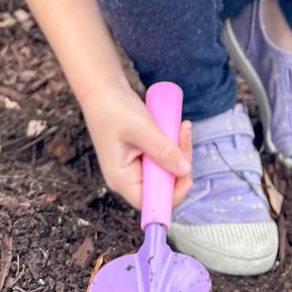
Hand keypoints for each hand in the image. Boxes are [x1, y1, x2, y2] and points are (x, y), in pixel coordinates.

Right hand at [80, 84, 192, 210]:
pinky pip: (165, 156)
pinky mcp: (143, 153)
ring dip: (180, 150)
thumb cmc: (114, 109)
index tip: (188, 175)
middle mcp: (129, 177)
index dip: (172, 194)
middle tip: (184, 135)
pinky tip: (177, 127)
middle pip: (164, 185)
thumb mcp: (141, 129)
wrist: (103, 89)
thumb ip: (163, 150)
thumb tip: (185, 170)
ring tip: (183, 126)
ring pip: (168, 168)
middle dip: (180, 163)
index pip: (151, 202)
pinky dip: (174, 144)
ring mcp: (136, 165)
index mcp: (122, 179)